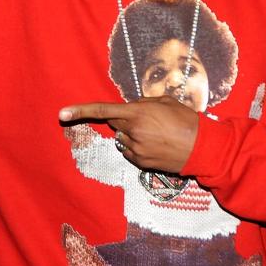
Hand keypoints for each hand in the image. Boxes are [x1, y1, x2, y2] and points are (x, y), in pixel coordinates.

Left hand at [59, 97, 198, 172]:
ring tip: (157, 133)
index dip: (80, 111)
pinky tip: (156, 144)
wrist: (203, 148)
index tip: (61, 114)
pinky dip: (137, 145)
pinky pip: (130, 150)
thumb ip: (142, 103)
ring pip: (123, 137)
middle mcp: (132, 132)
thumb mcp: (164, 102)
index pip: (102, 111)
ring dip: (132, 133)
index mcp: (137, 114)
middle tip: (147, 119)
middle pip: (115, 123)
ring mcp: (135, 150)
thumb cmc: (186, 120)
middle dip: (124, 119)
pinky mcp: (140, 162)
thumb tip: (130, 107)